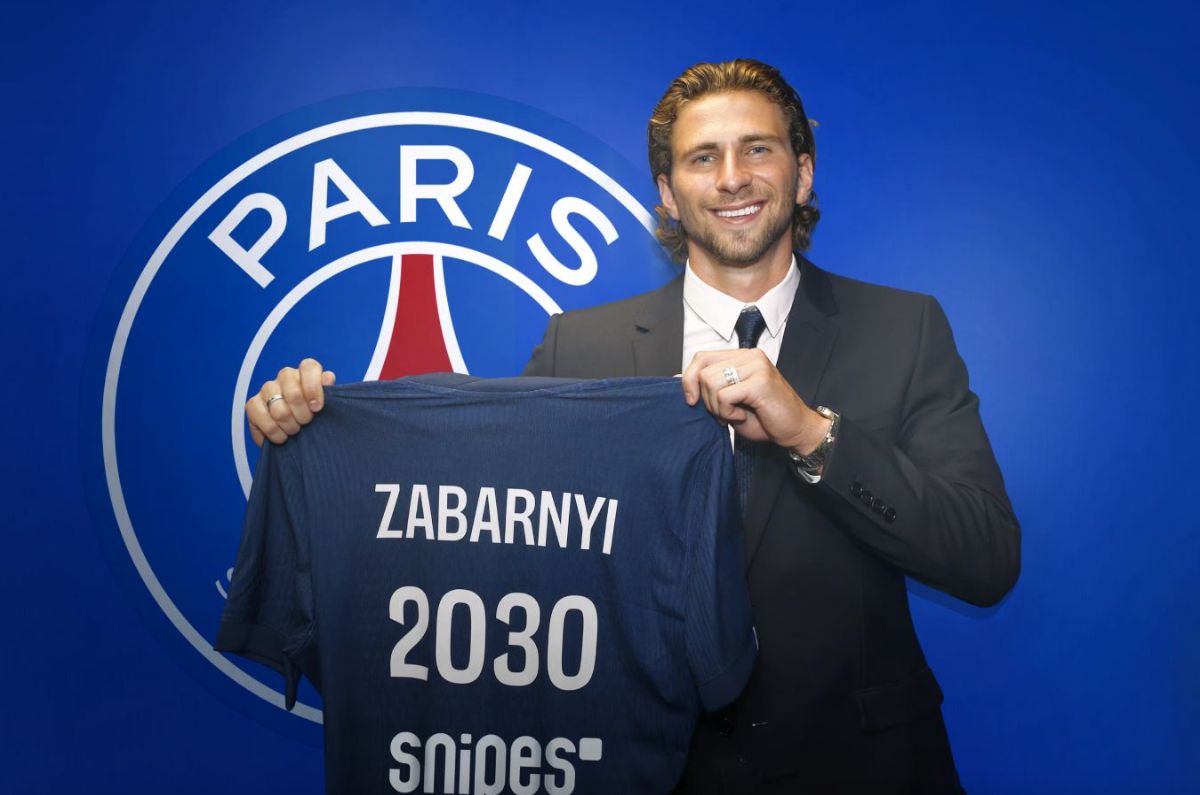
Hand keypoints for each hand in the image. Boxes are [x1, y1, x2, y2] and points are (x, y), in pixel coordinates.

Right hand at [245, 358, 335, 445]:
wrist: (297, 432)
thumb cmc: (313, 414)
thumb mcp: (327, 404)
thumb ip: (330, 391)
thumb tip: (328, 378)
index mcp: (305, 371)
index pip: (308, 367)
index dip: (313, 389)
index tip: (317, 408)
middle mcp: (285, 376)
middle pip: (294, 394)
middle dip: (303, 415)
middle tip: (306, 423)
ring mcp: (267, 388)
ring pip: (279, 411)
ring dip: (290, 427)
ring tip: (295, 430)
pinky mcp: (253, 404)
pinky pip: (264, 420)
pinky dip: (276, 433)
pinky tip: (282, 436)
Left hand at [680, 349, 829, 453]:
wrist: (796, 430)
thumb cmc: (765, 418)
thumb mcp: (730, 401)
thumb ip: (710, 388)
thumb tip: (678, 380)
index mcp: (742, 356)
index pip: (701, 357)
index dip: (689, 379)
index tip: (692, 401)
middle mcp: (749, 356)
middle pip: (703, 371)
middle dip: (706, 399)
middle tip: (723, 413)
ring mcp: (756, 366)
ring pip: (711, 382)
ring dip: (717, 407)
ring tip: (733, 414)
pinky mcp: (760, 381)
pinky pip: (724, 396)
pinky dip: (728, 412)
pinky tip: (742, 416)